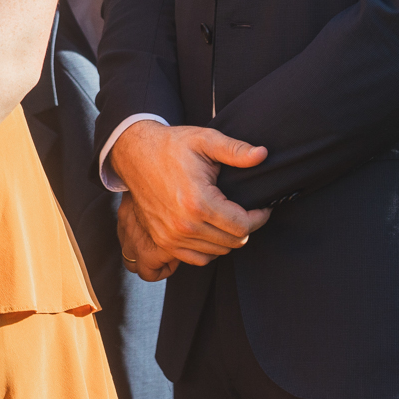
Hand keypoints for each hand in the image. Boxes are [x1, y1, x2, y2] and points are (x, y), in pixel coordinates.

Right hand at [108, 121, 271, 266]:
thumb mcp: (205, 140)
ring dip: (228, 237)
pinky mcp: (163, 241)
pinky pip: (198, 259)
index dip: (259, 217)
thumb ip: (235, 150)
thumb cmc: (171, 145)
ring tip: (228, 216)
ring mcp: (171, 236)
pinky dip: (210, 248)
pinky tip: (212, 229)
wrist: (135, 154)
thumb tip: (263, 154)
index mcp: (198, 202)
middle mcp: (184, 225)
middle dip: (246, 227)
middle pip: (233, 242)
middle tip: (246, 210)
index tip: (262, 207)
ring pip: (218, 252)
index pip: (243, 227)